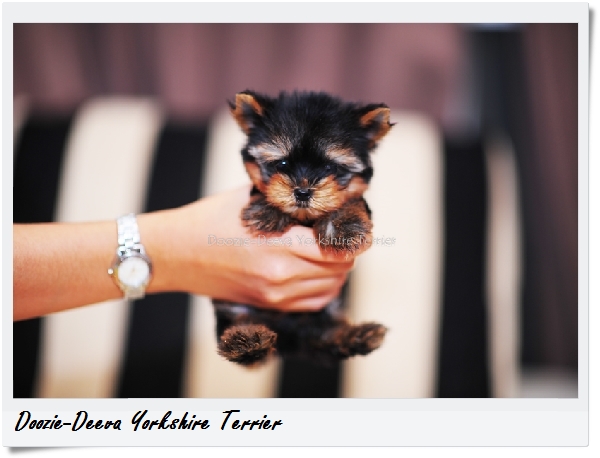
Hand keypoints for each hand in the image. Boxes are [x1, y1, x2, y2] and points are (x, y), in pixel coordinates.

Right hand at [141, 185, 354, 311]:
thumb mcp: (252, 199)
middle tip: (341, 235)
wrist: (175, 253)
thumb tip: (322, 198)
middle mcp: (281, 275)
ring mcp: (275, 295)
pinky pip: (313, 303)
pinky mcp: (269, 305)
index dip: (354, 236)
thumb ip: (288, 201)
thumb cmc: (211, 219)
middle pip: (340, 268)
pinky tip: (318, 272)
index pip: (338, 247)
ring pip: (331, 287)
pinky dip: (324, 288)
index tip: (356, 226)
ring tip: (330, 252)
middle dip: (346, 251)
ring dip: (337, 270)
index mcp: (279, 244)